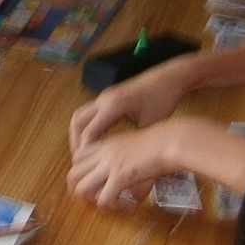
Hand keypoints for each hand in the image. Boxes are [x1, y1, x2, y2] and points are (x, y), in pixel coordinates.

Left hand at [67, 121, 180, 208]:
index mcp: (105, 144)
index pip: (78, 158)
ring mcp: (109, 165)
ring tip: (110, 205)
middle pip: (73, 175)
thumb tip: (128, 181)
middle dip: (81, 191)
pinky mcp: (119, 177)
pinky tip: (127, 207)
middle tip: (99, 199)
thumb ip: (126, 161)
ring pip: (82, 189)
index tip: (98, 182)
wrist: (170, 141)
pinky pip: (104, 200)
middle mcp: (102, 154)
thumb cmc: (161, 142)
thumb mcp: (136, 147)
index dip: (83, 173)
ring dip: (93, 201)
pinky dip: (113, 207)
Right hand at [68, 63, 189, 153]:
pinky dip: (87, 127)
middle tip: (79, 160)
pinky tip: (96, 141)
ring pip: (80, 115)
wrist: (169, 77)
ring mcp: (104, 96)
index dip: (85, 150)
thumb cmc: (162, 99)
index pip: (89, 132)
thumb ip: (135, 144)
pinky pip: (89, 113)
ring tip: (84, 152)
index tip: (87, 166)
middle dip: (76, 142)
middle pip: (77, 122)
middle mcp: (104, 99)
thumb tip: (127, 164)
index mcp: (113, 106)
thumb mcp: (151, 124)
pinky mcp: (108, 97)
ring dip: (79, 133)